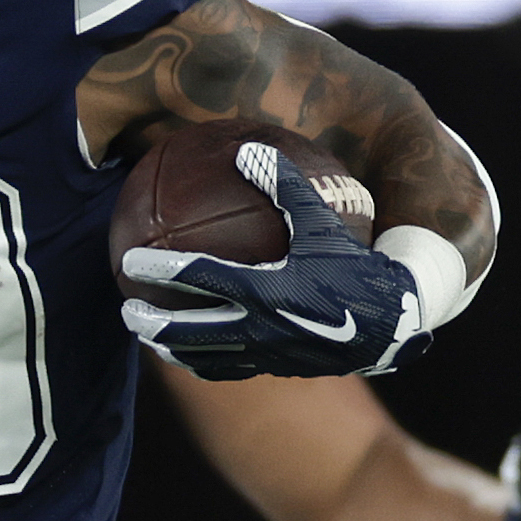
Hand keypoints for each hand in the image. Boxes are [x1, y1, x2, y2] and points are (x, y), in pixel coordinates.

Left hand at [118, 146, 439, 378]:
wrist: (393, 322)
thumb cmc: (356, 264)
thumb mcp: (323, 221)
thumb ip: (284, 185)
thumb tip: (246, 150)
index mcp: (267, 289)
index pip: (199, 278)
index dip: (159, 270)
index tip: (129, 263)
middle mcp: (261, 328)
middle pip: (191, 330)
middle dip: (152, 323)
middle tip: (127, 311)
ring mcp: (267, 354)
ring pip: (206, 357)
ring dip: (172, 348)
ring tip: (149, 338)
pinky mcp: (279, 368)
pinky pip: (232, 371)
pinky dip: (205, 364)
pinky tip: (191, 356)